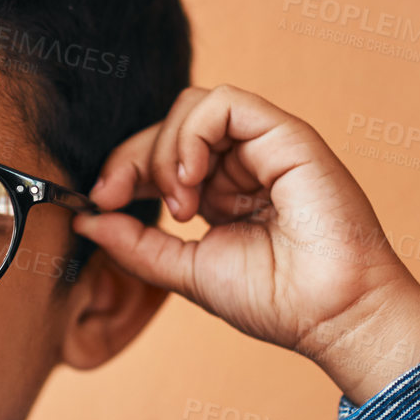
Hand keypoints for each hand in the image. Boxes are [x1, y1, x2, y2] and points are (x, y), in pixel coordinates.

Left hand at [71, 84, 419, 403]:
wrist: (333, 315)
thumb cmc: (276, 300)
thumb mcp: (184, 271)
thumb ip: (136, 245)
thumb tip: (86, 220)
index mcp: (222, 191)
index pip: (160, 153)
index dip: (122, 168)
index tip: (99, 200)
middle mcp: (243, 163)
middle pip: (169, 124)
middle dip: (132, 157)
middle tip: (119, 198)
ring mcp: (266, 146)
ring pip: (192, 106)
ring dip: (166, 151)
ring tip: (178, 206)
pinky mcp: (288, 136)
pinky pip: (225, 104)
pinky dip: (193, 136)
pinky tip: (190, 181)